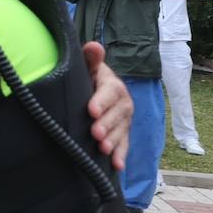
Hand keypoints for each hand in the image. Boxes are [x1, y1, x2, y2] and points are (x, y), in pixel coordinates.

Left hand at [82, 43, 131, 170]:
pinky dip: (121, 155)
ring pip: (121, 130)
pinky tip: (117, 166)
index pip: (110, 91)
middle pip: (117, 114)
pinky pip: (124, 145)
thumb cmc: (88, 78)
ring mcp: (123, 120)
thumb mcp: (89, 67)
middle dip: (107, 124)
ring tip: (103, 149)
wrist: (94, 90)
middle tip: (95, 133)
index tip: (91, 110)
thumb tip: (93, 46)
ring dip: (113, 140)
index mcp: (112, 85)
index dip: (101, 101)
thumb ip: (91, 58)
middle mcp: (122, 102)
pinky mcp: (122, 133)